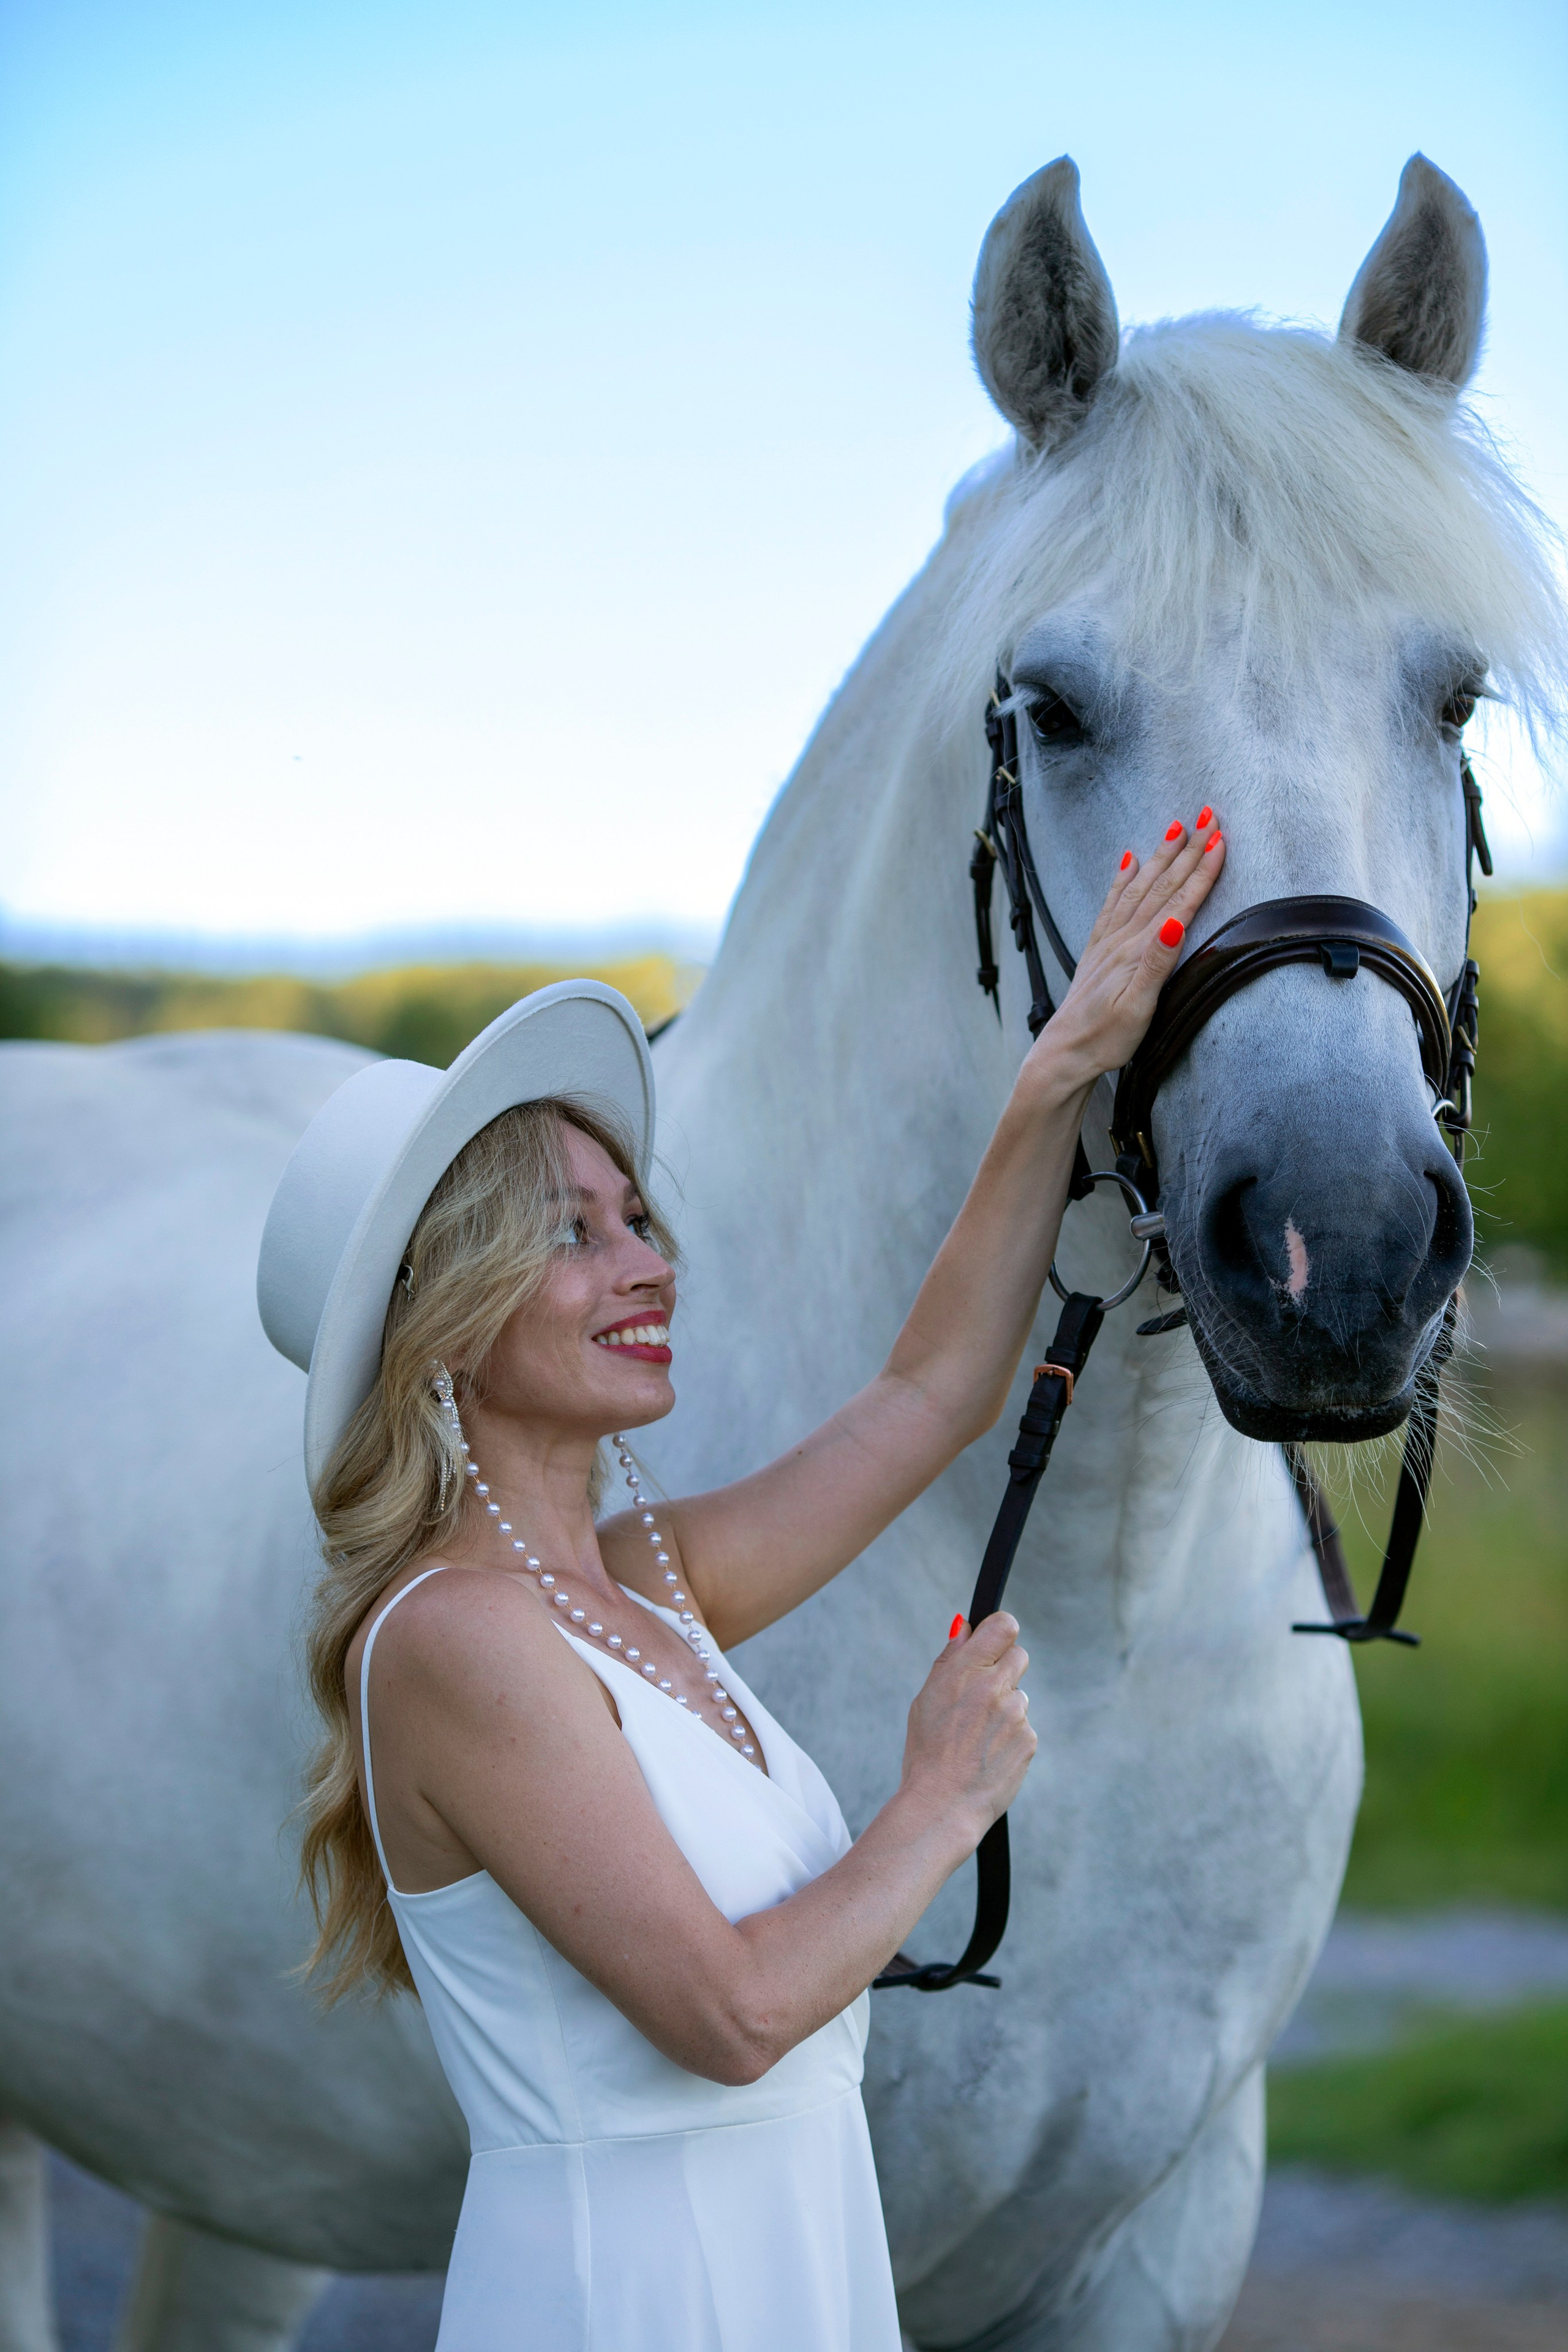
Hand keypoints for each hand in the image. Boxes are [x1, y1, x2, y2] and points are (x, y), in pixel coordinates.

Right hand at [899, 1611, 1036, 1848]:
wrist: (943, 1804)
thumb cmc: (927, 1752)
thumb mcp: (926, 1699)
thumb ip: (950, 1659)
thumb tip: (964, 1627)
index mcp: (964, 1671)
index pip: (1003, 1627)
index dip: (999, 1631)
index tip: (993, 1642)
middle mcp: (993, 1687)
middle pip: (1018, 1655)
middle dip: (1003, 1669)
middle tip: (981, 1695)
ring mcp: (1015, 1714)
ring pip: (1019, 1696)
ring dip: (1004, 1708)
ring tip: (977, 1737)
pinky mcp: (1029, 1739)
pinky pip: (1023, 1726)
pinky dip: (1010, 1736)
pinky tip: (988, 1754)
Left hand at [1026, 814, 1225, 1089]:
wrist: (1064, 1053)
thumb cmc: (1105, 1039)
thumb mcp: (1138, 1008)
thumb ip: (1158, 964)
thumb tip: (1176, 922)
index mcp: (1140, 950)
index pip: (1179, 901)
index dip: (1202, 870)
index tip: (1220, 838)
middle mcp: (1124, 939)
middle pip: (1162, 885)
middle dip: (1187, 850)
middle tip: (1206, 815)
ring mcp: (1108, 941)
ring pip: (1140, 888)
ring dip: (1160, 857)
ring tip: (1175, 829)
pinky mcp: (1098, 949)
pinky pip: (1112, 904)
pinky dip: (1123, 879)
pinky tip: (1129, 861)